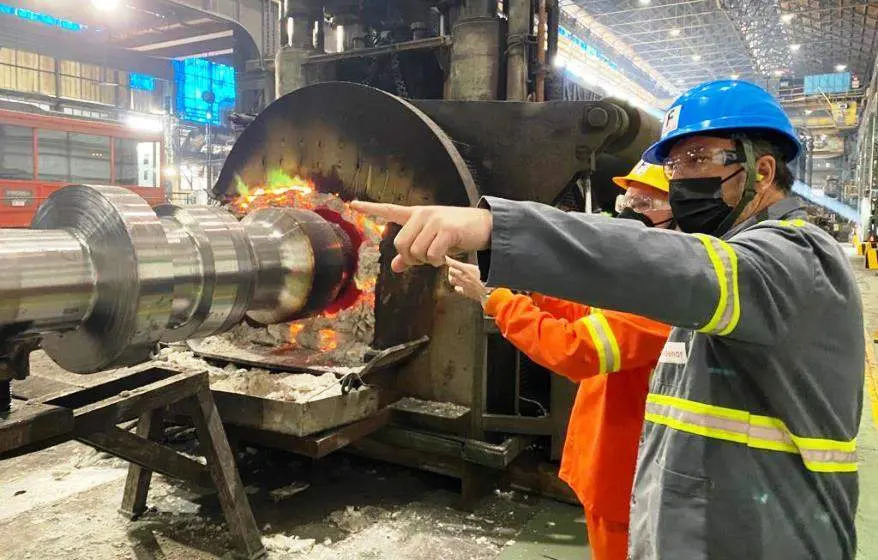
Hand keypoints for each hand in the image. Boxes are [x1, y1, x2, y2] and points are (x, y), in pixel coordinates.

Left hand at [350, 201, 491, 272]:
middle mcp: (422, 215)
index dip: (370, 208)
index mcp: (417, 215)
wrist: (486, 226)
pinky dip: (438, 262)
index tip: (352, 204)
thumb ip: (413, 252)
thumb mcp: (432, 241)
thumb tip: (396, 267)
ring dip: (427, 261)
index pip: (390, 210)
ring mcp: (434, 221)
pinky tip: (446, 257)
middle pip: (401, 245)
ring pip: (416, 252)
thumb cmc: (458, 234)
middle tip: (426, 259)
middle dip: (411, 258)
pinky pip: (431, 255)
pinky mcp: (446, 230)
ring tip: (440, 254)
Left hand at [446, 257, 487, 302]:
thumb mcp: (484, 267)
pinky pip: (457, 289)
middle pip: (450, 271)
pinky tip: (459, 285)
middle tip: (452, 266)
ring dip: (452, 277)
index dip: (448, 260)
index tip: (446, 257)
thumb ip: (476, 263)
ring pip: (451, 280)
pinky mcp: (465, 292)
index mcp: (467, 269)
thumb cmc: (489, 279)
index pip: (452, 263)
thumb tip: (478, 257)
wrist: (492, 292)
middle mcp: (463, 277)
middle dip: (451, 268)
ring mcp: (463, 285)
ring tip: (454, 275)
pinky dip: (457, 287)